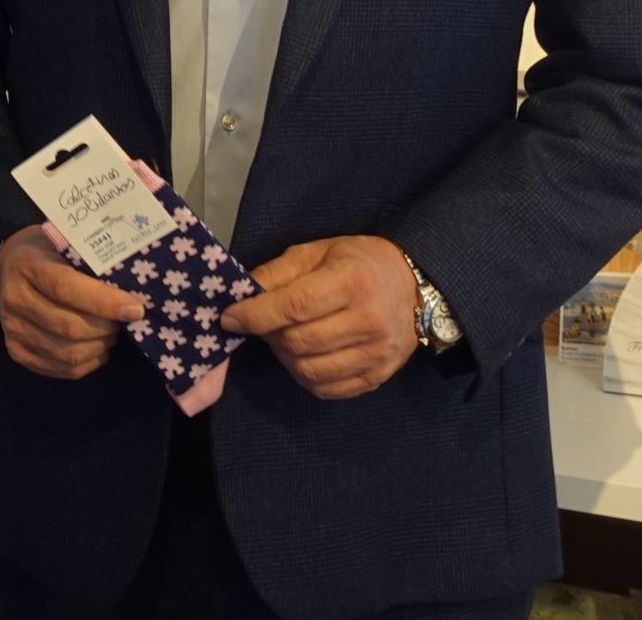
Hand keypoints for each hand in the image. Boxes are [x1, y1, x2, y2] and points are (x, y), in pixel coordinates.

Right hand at [0, 224, 147, 380]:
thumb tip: (132, 289)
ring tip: (111, 331)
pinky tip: (97, 346)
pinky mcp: (17, 352)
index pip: (66, 289)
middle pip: (70, 327)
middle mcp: (15, 299)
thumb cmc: (47, 253)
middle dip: (107, 327)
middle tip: (124, 319)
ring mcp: (13, 329)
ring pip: (69, 353)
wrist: (8, 268)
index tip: (135, 309)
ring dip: (101, 346)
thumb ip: (91, 262)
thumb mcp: (64, 243)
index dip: (104, 302)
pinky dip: (90, 361)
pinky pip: (64, 369)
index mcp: (27, 265)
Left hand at [220, 235, 420, 399]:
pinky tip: (304, 357)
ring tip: (284, 338)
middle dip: (268, 335)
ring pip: (309, 370)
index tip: (229, 318)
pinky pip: (327, 389)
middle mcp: (369, 321)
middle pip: (298, 342)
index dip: (255, 316)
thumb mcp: (317, 252)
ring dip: (284, 357)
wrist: (412, 285)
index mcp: (352, 282)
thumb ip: (278, 272)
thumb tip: (242, 295)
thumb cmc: (358, 263)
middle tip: (262, 324)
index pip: (294, 307)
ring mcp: (377, 354)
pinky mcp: (379, 376)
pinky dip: (305, 376)